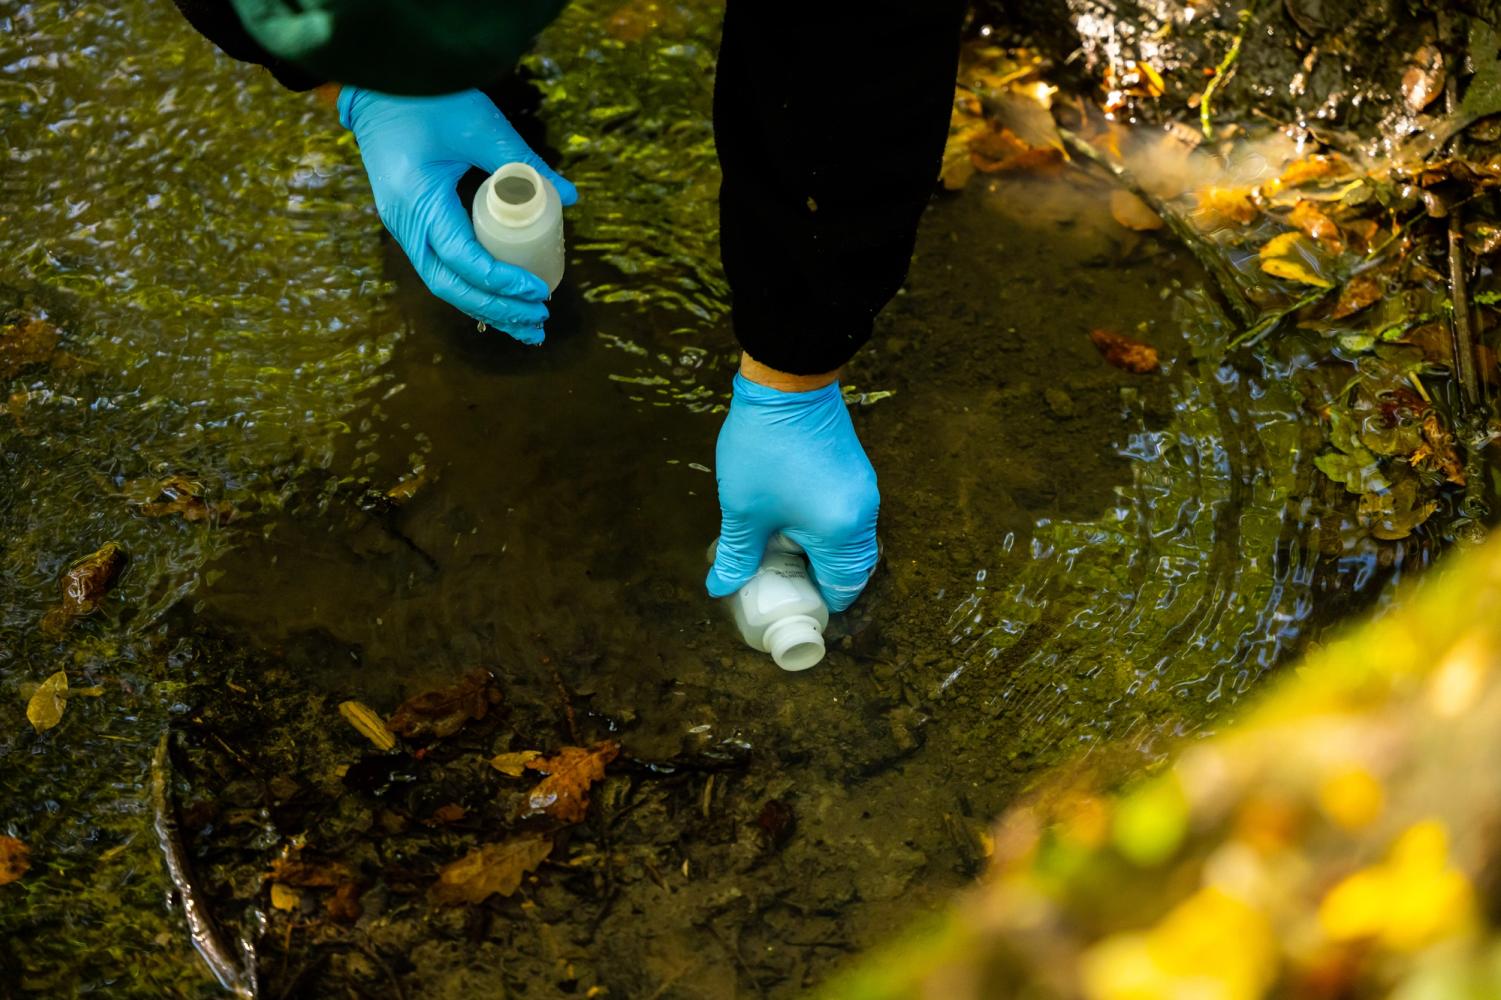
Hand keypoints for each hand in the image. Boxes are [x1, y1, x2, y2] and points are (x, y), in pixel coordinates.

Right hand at [338, 87, 578, 343]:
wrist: (378, 85)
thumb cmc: (428, 98)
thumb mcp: (480, 126)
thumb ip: (524, 162)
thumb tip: (570, 196)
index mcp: (418, 201)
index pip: (463, 258)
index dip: (502, 281)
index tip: (538, 290)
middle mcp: (405, 223)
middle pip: (450, 285)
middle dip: (496, 309)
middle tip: (539, 320)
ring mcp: (404, 227)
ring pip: (444, 284)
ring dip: (485, 308)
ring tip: (526, 327)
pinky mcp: (412, 224)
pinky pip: (441, 268)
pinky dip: (472, 290)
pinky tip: (500, 305)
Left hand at [705, 369, 879, 611]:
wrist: (787, 381)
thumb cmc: (764, 447)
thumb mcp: (743, 509)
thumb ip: (738, 555)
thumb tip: (721, 587)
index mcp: (842, 532)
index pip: (841, 589)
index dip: (814, 603)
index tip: (785, 602)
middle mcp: (864, 515)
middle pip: (850, 569)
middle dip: (817, 579)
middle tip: (781, 581)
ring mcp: (864, 491)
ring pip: (849, 542)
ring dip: (820, 552)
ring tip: (779, 551)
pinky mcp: (856, 472)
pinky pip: (847, 516)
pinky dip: (825, 528)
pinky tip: (790, 520)